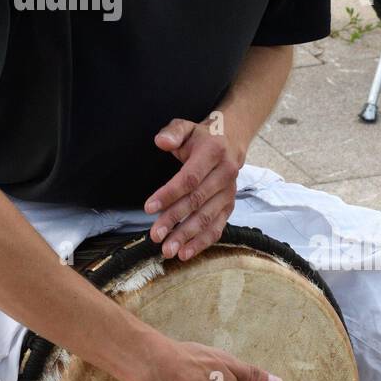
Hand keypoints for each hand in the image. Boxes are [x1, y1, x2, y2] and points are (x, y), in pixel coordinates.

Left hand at [144, 117, 241, 259]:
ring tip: (168, 250)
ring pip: (207, 218)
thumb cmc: (201, 136)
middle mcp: (225, 174)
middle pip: (197, 201)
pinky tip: (186, 253)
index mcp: (213, 152)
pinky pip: (217, 227)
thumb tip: (161, 142)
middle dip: (175, 220)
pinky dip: (202, 242)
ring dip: (187, 236)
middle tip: (155, 235)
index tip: (149, 207)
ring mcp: (229, 192)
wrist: (230, 140)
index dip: (170, 193)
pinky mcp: (230, 206)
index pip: (190, 178)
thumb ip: (173, 132)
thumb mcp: (186, 127)